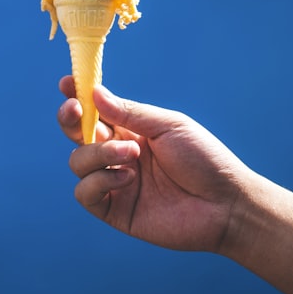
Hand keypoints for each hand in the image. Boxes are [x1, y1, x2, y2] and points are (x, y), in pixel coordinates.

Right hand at [58, 76, 250, 252]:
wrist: (225, 203)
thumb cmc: (204, 159)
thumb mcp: (168, 126)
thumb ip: (129, 112)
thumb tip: (94, 93)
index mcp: (132, 130)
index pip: (95, 111)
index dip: (77, 97)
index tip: (67, 83)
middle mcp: (119, 155)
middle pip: (77, 134)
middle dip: (70, 119)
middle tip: (76, 110)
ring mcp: (115, 183)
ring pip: (78, 162)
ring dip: (98, 153)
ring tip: (132, 154)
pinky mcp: (115, 210)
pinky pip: (85, 193)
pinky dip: (100, 181)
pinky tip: (128, 178)